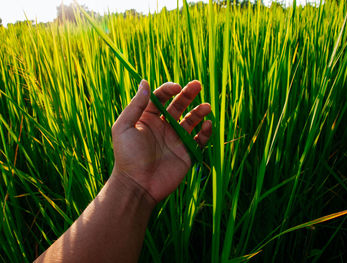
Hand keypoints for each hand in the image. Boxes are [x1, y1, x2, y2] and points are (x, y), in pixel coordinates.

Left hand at [111, 80, 211, 202]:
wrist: (137, 185)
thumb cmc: (127, 155)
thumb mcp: (124, 127)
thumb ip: (136, 105)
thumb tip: (144, 82)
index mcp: (147, 119)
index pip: (160, 98)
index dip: (168, 90)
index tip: (177, 87)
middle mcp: (163, 127)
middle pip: (178, 106)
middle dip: (188, 95)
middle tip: (197, 85)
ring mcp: (175, 140)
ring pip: (191, 120)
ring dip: (199, 111)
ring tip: (207, 106)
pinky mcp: (186, 153)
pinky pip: (199, 140)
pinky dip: (205, 132)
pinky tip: (207, 125)